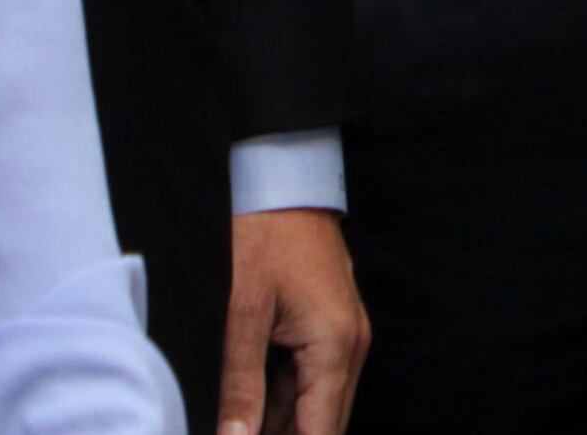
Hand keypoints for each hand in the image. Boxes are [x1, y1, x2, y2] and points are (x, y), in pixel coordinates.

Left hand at [219, 206, 365, 434]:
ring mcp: (345, 334)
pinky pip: (311, 379)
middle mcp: (351, 345)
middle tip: (234, 434)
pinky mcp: (330, 324)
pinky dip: (282, 400)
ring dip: (278, 425)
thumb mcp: (242, 313)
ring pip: (315, 404)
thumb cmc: (261, 235)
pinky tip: (247, 409)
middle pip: (323, 424)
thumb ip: (241, 386)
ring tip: (236, 425)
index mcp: (335, 346)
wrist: (282, 177)